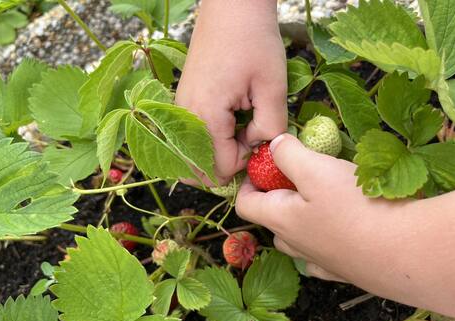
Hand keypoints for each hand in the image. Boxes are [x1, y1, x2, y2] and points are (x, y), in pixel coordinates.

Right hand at [176, 0, 287, 183]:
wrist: (231, 9)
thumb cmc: (253, 42)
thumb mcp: (273, 86)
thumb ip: (270, 127)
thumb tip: (259, 147)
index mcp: (205, 117)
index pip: (220, 169)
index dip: (246, 162)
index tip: (262, 137)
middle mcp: (185, 119)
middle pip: (201, 170)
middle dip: (230, 163)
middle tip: (252, 135)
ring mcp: (180, 111)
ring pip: (196, 156)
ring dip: (221, 151)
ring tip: (243, 125)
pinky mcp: (183, 103)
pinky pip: (194, 138)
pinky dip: (212, 139)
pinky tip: (232, 118)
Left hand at [237, 134, 454, 317]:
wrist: (406, 252)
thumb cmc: (355, 206)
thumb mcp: (316, 169)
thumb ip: (288, 154)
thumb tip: (272, 146)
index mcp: (281, 220)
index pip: (245, 205)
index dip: (246, 183)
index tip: (262, 165)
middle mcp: (296, 246)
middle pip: (272, 222)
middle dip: (277, 198)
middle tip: (298, 176)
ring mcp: (321, 262)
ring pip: (299, 241)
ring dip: (302, 220)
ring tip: (323, 199)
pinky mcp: (348, 271)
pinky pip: (325, 256)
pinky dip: (326, 241)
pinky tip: (341, 229)